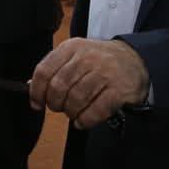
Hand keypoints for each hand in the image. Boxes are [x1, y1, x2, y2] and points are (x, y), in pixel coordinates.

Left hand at [28, 38, 149, 128]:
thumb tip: (32, 87)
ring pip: (76, 100)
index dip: (36, 92)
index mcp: (71, 47)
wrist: (136, 60)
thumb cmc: (99, 61)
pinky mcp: (119, 90)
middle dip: (55, 104)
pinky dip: (85, 120)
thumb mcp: (76, 55)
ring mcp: (104, 73)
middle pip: (59, 87)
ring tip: (74, 113)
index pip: (44, 71)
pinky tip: (83, 120)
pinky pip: (95, 111)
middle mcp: (87, 58)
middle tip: (60, 108)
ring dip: (71, 112)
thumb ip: (55, 69)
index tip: (37, 104)